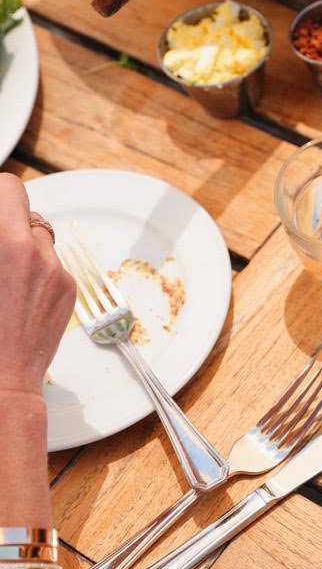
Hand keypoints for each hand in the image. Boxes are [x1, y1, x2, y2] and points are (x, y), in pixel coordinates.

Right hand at [0, 174, 74, 397]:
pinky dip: (37, 271)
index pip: (9, 188)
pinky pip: (53, 265)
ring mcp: (57, 270)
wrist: (0, 380)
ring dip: (22, 246)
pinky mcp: (69, 290)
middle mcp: (35, 251)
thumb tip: (1, 229)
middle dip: (6, 219)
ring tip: (3, 276)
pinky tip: (17, 297)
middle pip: (26, 210)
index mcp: (6, 244)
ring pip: (40, 238)